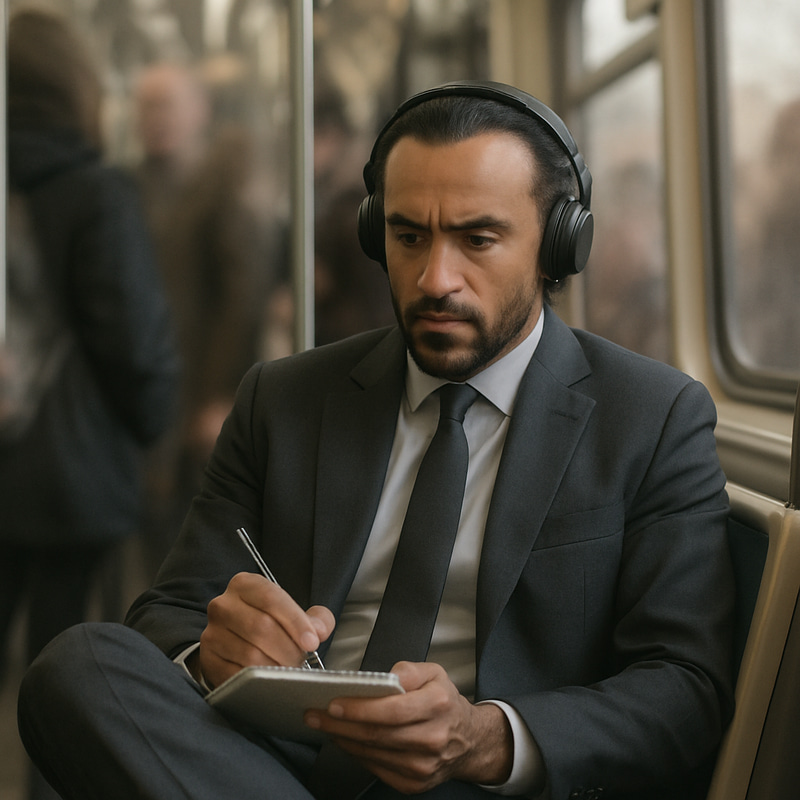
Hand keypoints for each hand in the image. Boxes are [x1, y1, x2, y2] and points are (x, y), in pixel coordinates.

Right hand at [197, 572, 334, 688]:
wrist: (237, 641)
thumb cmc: (270, 623)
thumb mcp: (293, 613)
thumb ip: (315, 619)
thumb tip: (320, 631)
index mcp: (245, 585)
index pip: (271, 599)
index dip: (295, 621)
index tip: (312, 642)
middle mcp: (223, 605)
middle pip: (261, 627)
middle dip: (288, 648)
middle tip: (300, 660)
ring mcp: (212, 633)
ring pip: (249, 653)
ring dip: (275, 667)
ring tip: (287, 670)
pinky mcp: (207, 660)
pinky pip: (236, 674)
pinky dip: (258, 681)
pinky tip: (269, 681)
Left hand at [304, 661, 512, 792]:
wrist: (468, 740)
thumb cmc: (445, 703)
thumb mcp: (434, 673)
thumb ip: (409, 669)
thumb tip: (387, 677)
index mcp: (437, 706)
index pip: (391, 710)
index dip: (359, 708)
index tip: (334, 703)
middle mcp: (431, 738)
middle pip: (376, 734)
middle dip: (339, 724)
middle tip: (315, 714)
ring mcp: (422, 766)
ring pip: (372, 753)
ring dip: (342, 739)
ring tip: (324, 725)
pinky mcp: (413, 783)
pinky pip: (376, 768)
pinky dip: (356, 754)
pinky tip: (345, 740)